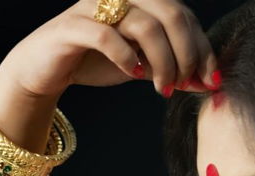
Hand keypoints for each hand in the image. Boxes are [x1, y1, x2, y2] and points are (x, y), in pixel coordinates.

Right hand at [0, 0, 217, 98]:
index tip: (211, 79)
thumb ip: (170, 68)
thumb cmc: (94, 61)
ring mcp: (95, 6)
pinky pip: (106, 35)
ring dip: (162, 62)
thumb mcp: (141, 65)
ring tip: (162, 88)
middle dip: (187, 54)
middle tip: (185, 84)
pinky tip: (133, 74)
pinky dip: (126, 57)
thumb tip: (207, 83)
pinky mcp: (72, 26)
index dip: (203, 47)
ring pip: (145, 25)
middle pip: (171, 13)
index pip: (184, 15)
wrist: (43, 69)